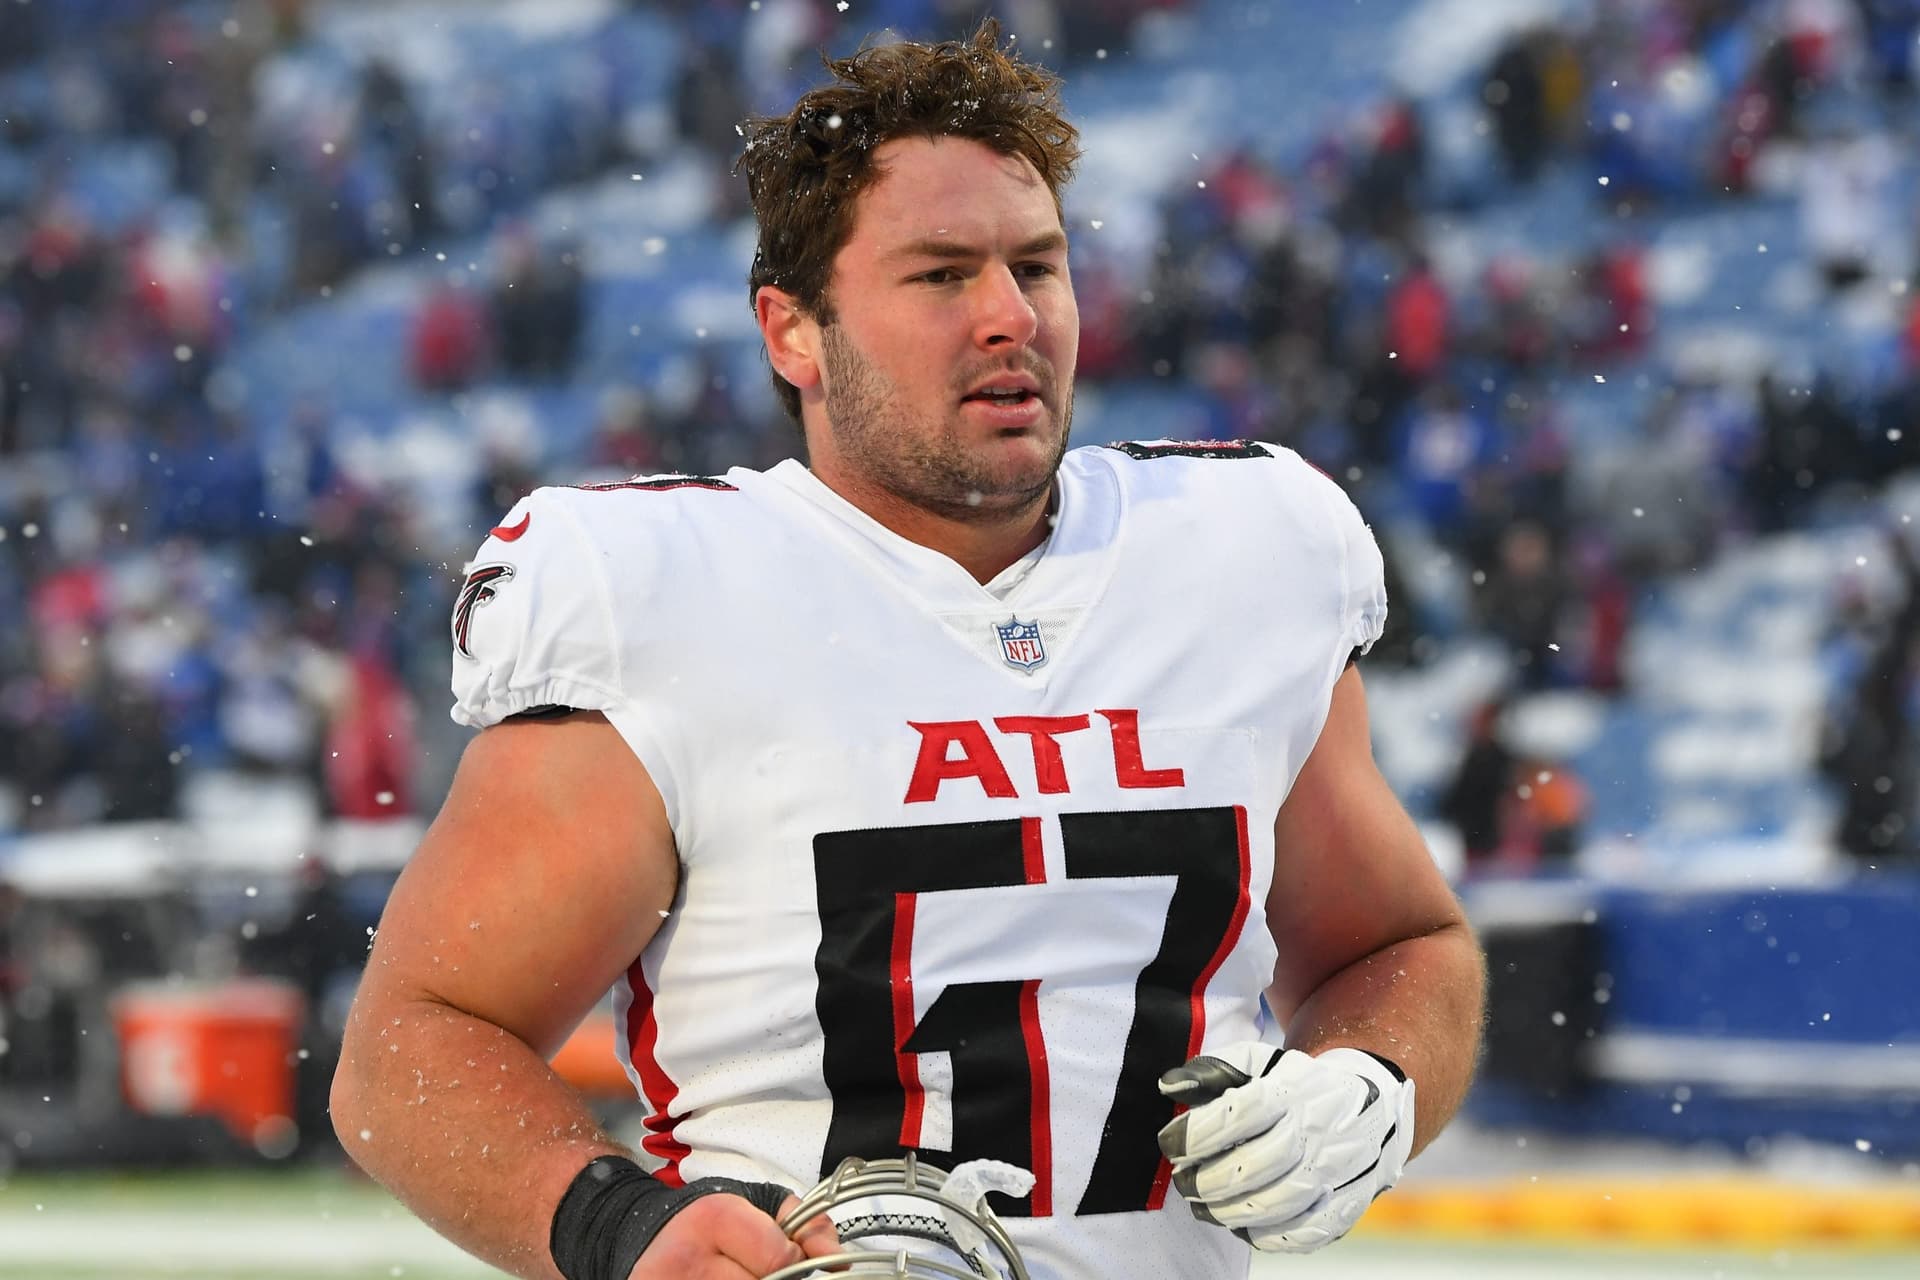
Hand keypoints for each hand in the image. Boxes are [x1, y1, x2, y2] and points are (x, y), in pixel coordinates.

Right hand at [625, 1192, 839, 1278]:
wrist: (645, 1237)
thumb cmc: (708, 1221)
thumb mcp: (758, 1203)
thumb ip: (807, 1224)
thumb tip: (838, 1261)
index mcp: (715, 1218)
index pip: (779, 1260)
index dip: (790, 1262)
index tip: (780, 1255)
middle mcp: (688, 1259)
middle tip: (753, 1268)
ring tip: (736, 1275)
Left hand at [1156, 1043, 1414, 1252]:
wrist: (1369, 1107)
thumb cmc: (1297, 1086)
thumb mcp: (1260, 1061)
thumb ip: (1212, 1069)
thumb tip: (1169, 1086)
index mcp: (1294, 1088)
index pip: (1244, 1111)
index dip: (1200, 1131)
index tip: (1169, 1142)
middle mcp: (1320, 1129)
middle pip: (1259, 1164)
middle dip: (1210, 1179)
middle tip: (1184, 1182)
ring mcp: (1338, 1171)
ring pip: (1281, 1204)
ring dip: (1231, 1212)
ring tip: (1204, 1206)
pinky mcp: (1347, 1204)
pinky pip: (1306, 1233)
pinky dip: (1268, 1236)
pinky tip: (1244, 1225)